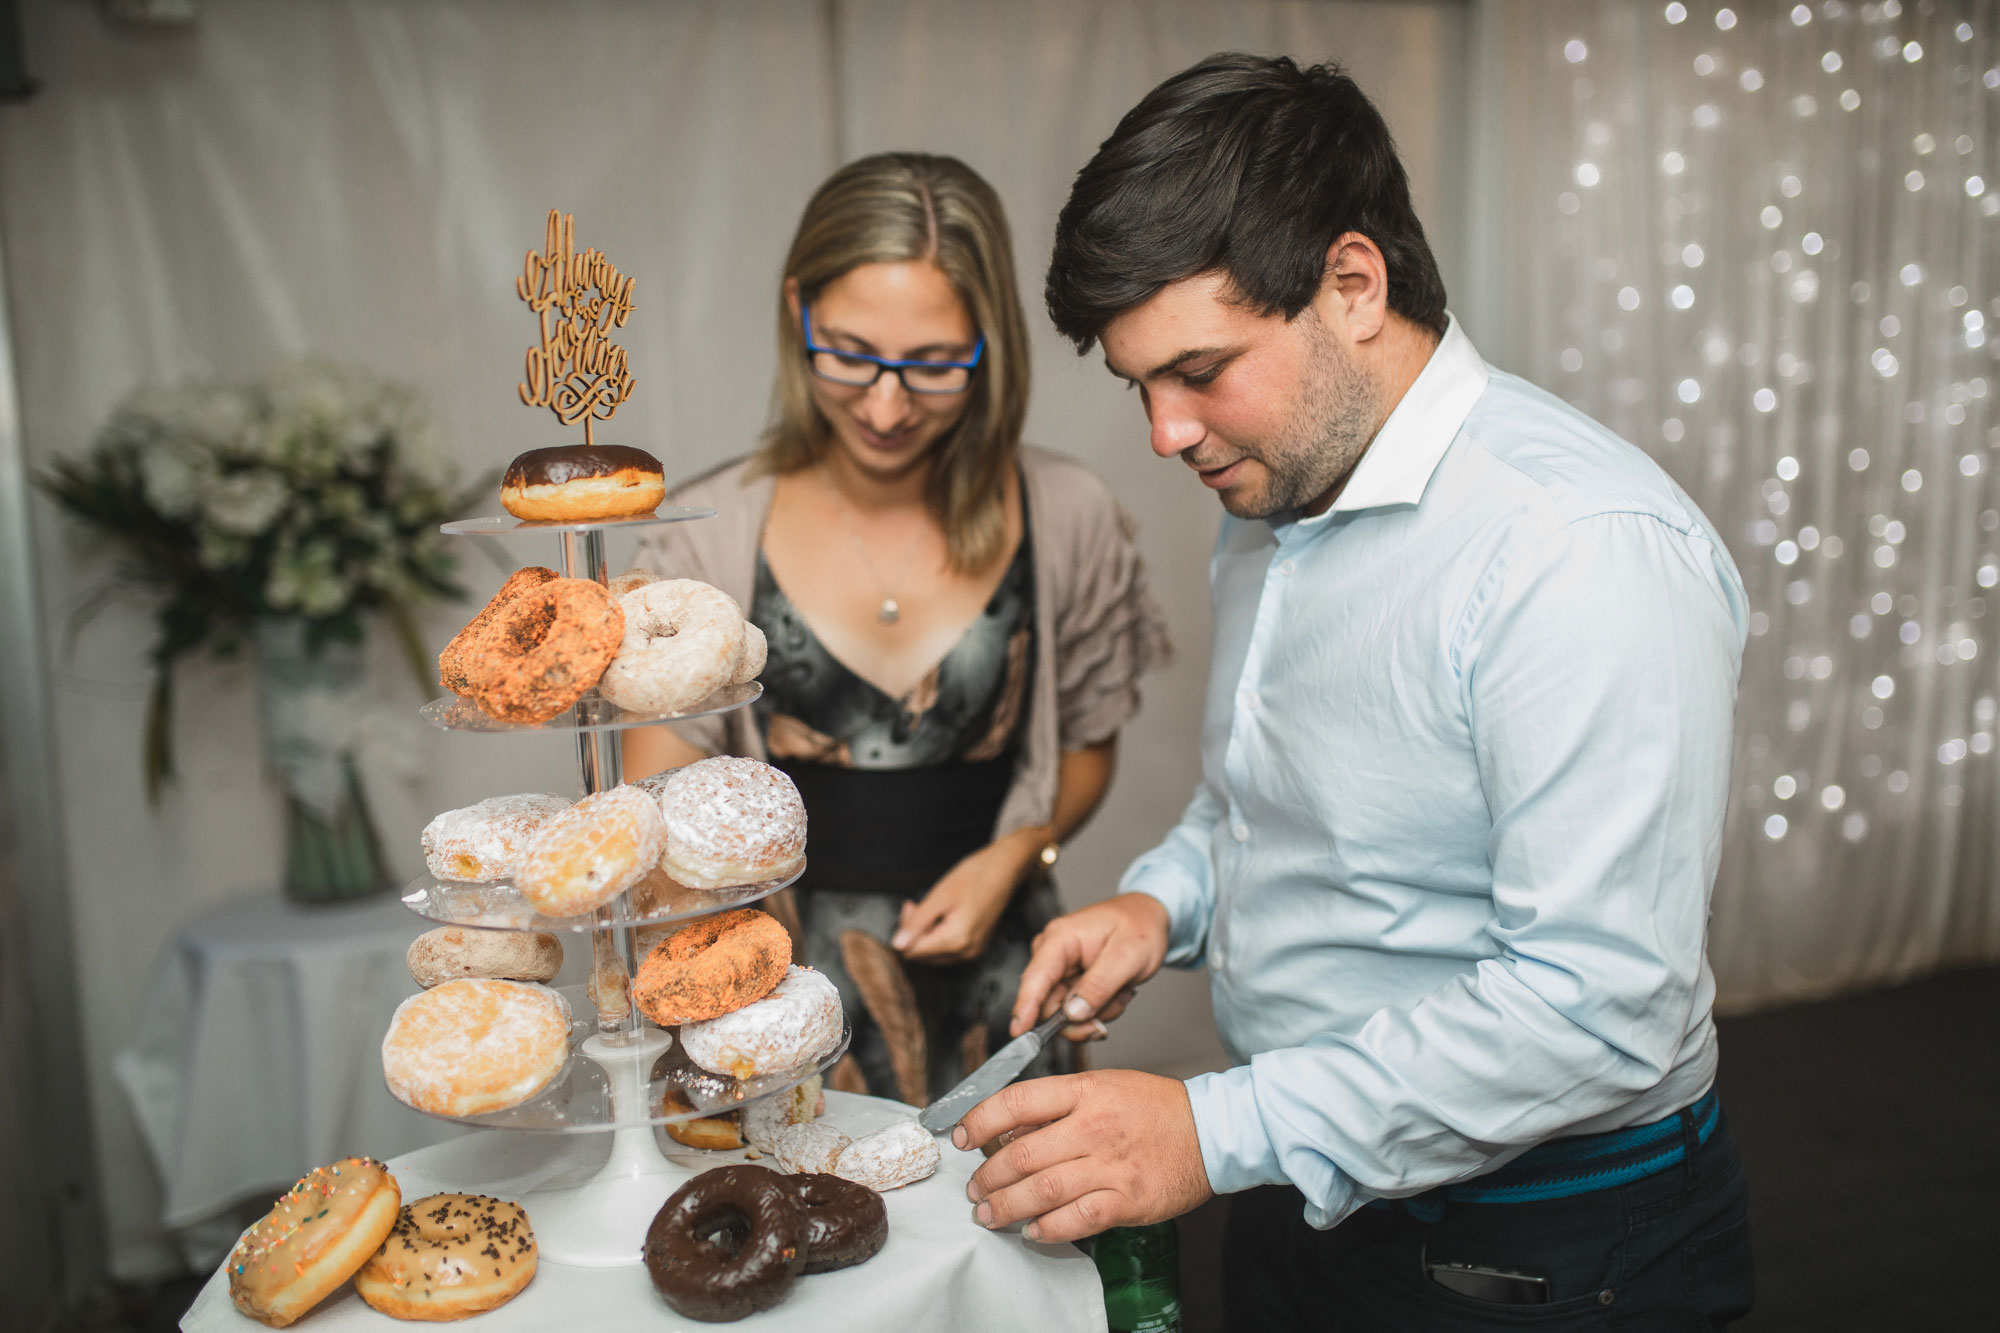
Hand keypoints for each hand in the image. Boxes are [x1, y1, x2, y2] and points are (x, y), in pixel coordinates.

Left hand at [892, 841, 1022, 963]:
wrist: (1005, 869)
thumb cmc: (976, 876)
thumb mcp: (939, 896)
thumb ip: (917, 922)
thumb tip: (897, 944)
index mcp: (956, 940)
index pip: (913, 951)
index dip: (906, 930)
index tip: (911, 906)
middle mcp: (966, 952)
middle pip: (923, 955)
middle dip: (915, 932)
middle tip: (918, 904)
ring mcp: (973, 951)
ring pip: (934, 954)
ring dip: (926, 934)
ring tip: (932, 908)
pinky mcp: (976, 946)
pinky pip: (948, 949)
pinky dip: (940, 935)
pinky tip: (944, 915)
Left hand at [955, 1070, 1212, 1243]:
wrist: (1211, 1131)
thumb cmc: (1154, 1108)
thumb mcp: (1102, 1086)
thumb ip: (1056, 1106)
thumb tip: (1008, 1129)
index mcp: (1085, 1090)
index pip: (1017, 1101)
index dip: (980, 1120)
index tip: (961, 1136)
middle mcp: (1093, 1126)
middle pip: (1021, 1155)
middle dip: (987, 1176)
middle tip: (975, 1188)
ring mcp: (1110, 1166)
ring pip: (1041, 1191)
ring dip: (1006, 1207)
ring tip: (990, 1214)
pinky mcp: (1127, 1200)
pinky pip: (1075, 1220)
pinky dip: (1047, 1229)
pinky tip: (1033, 1230)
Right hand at [1010, 893, 1169, 1041]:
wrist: (1148, 917)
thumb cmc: (1138, 926)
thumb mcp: (1128, 956)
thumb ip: (1099, 985)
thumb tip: (1072, 1013)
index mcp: (1060, 938)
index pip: (1035, 978)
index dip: (1025, 1008)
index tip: (1019, 1035)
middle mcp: (1052, 954)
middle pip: (1048, 1005)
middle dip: (1081, 1018)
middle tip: (1110, 1012)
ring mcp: (1059, 969)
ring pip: (1065, 1013)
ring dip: (1097, 1011)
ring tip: (1120, 990)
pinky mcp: (1069, 981)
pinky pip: (1076, 1011)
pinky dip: (1100, 1008)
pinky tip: (1115, 991)